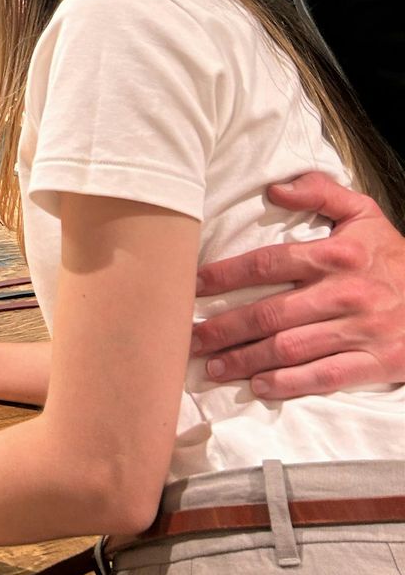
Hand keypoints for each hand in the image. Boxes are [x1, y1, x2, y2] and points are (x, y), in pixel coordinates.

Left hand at [192, 172, 404, 397]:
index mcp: (337, 255)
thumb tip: (274, 187)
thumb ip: (320, 192)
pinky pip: (324, 376)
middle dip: (225, 328)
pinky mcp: (375, 363)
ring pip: (290, 348)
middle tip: (190, 337)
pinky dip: (289, 384)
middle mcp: (345, 293)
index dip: (227, 275)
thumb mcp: (364, 213)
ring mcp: (360, 331)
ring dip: (246, 359)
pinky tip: (259, 386)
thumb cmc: (392, 257)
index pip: (269, 263)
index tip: (193, 286)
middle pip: (271, 313)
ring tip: (213, 366)